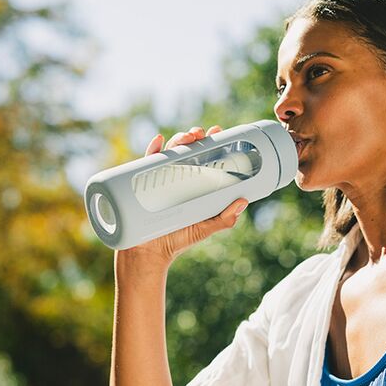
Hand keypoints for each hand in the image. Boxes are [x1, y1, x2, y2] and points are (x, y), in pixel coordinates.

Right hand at [117, 125, 248, 267]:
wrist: (149, 254)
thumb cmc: (177, 241)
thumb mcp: (204, 229)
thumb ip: (224, 219)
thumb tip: (243, 201)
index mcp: (192, 185)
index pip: (203, 157)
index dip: (210, 142)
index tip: (218, 132)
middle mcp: (176, 178)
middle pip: (186, 150)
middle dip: (194, 137)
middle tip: (200, 134)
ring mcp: (159, 180)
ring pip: (169, 152)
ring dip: (178, 139)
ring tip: (187, 137)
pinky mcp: (142, 185)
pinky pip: (145, 163)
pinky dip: (152, 149)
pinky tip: (160, 140)